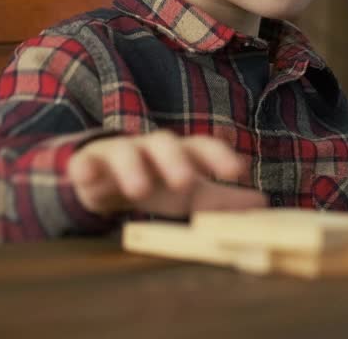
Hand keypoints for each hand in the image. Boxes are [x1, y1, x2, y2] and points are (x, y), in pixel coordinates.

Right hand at [68, 130, 267, 217]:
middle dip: (176, 160)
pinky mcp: (88, 164)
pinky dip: (83, 168)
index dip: (219, 156)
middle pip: (164, 143)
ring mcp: (118, 153)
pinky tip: (84, 175)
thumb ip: (222, 200)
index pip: (201, 146)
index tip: (238, 170)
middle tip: (186, 182)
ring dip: (132, 168)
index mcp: (178, 153)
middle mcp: (150, 147)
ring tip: (138, 190)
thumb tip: (263, 204)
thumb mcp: (189, 195)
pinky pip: (84, 163)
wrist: (105, 180)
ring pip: (125, 151)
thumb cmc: (156, 183)